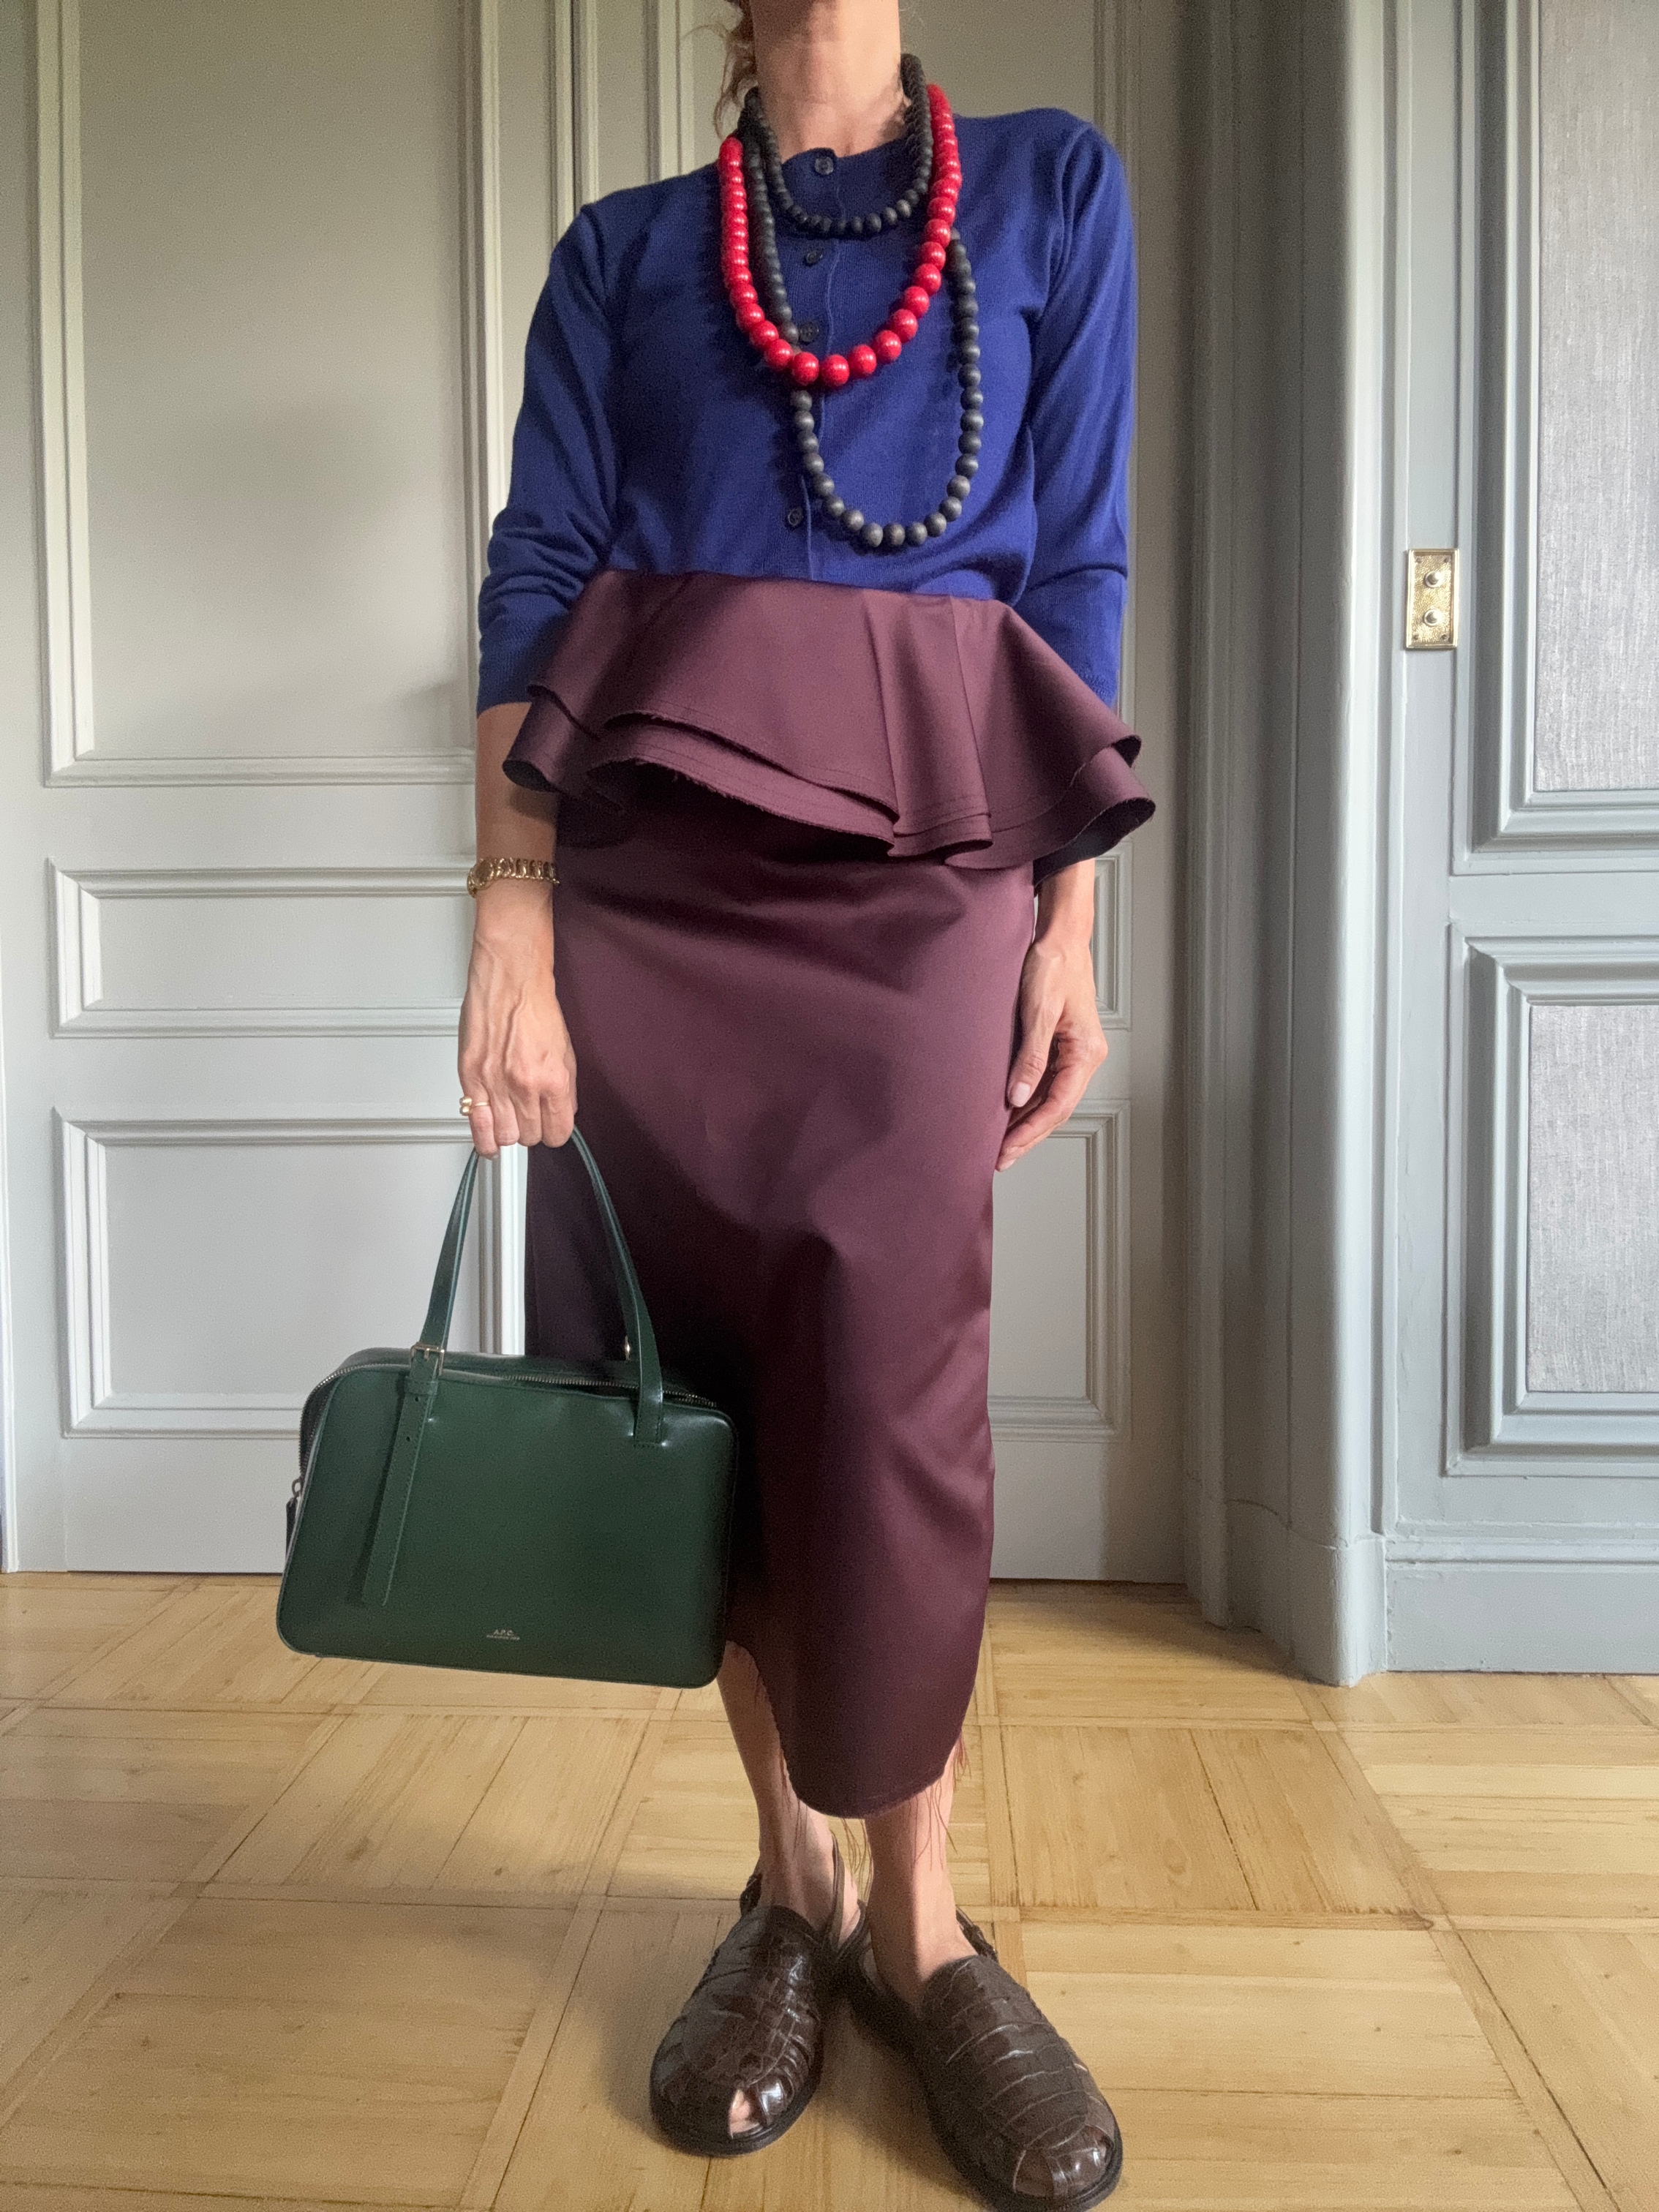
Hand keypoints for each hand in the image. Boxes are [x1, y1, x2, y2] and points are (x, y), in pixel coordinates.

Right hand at [457, 878, 576, 1157]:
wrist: (510, 980)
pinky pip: (476, 1123)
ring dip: (507, 1132)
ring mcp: (495, 1084)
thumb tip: (561, 1112)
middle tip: (528, 1116)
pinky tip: (488, 1142)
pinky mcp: (471, 1077)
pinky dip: (483, 1138)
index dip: (555, 1131)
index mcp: (554, 1080)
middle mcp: (524, 1086)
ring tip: (509, 1122)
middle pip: (529, 1137)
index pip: (558, 1132)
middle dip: (530, 1130)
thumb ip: (563, 1088)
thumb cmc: (536, 1008)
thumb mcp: (566, 1052)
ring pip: (503, 1135)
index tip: (550, 1126)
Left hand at [996, 912, 1106, 1172]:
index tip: (1005, 1150)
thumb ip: (1031, 1057)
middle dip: (1027, 1136)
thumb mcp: (1039, 1011)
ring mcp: (1073, 1053)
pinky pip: (1044, 1083)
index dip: (1030, 1132)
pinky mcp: (1060, 1045)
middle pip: (1055, 1109)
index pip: (1057, 1105)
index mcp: (1085, 1052)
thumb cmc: (1053, 965)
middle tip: (999, 1159)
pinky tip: (1007, 1113)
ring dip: (1025, 1122)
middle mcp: (1084, 1057)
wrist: (1060, 936)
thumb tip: (1017, 1098)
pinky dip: (1026, 1101)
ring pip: (1049, 1099)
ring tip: (999, 1144)